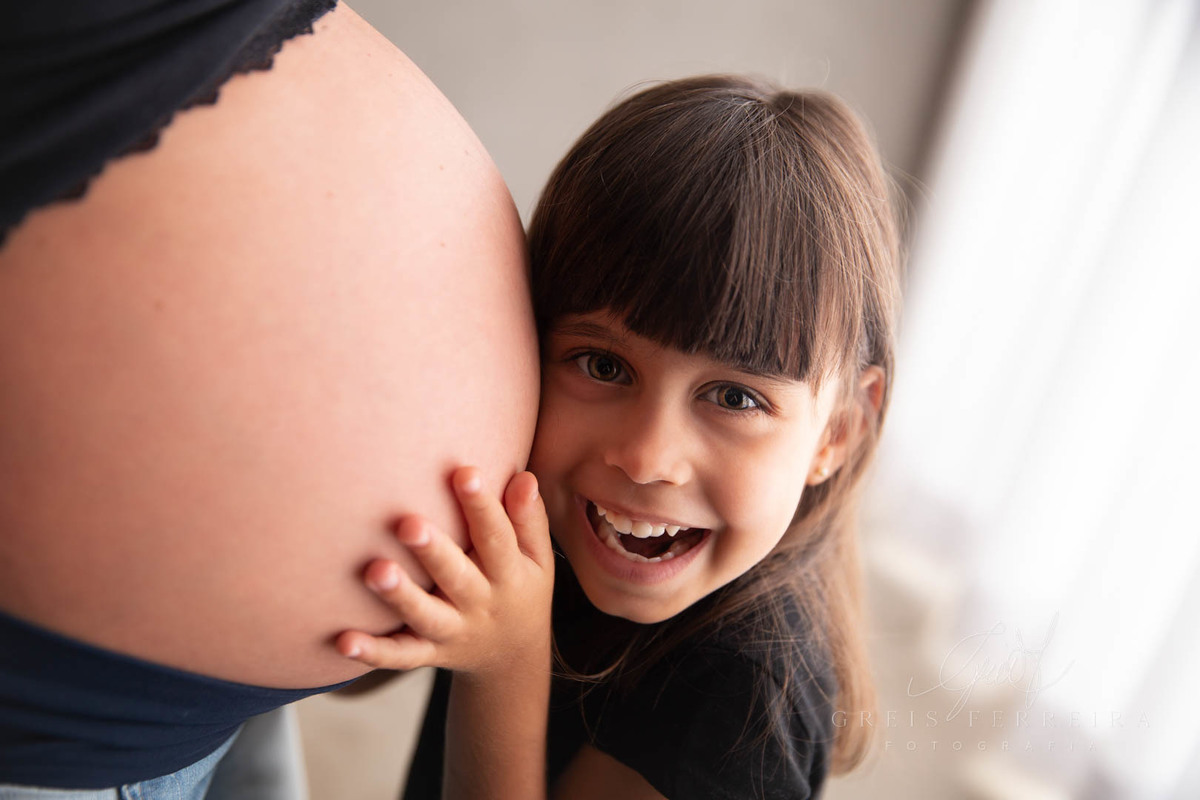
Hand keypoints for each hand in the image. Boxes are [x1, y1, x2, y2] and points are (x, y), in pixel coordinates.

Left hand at [336, 467, 552, 677]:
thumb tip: (523, 477)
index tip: (465, 473)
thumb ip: (529, 519)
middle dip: (433, 551)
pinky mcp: (427, 653)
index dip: (482, 506)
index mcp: (508, 575)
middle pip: (455, 577)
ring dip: (400, 596)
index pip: (496, 537)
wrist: (513, 657)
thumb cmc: (520, 588)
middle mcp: (480, 604)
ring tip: (374, 572)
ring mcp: (452, 632)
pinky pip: (399, 656)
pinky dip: (373, 652)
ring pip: (424, 616)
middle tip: (408, 524)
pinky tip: (343, 642)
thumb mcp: (537, 558)